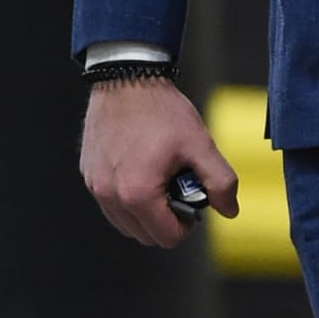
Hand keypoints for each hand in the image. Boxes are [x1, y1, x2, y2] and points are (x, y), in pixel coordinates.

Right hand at [79, 78, 238, 248]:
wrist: (125, 79)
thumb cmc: (162, 111)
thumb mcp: (200, 145)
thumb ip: (220, 182)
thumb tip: (230, 211)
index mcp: (138, 193)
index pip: (167, 238)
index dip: (187, 224)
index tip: (191, 200)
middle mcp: (110, 196)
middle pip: (145, 236)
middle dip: (166, 220)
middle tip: (177, 188)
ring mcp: (95, 186)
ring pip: (125, 224)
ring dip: (146, 213)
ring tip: (159, 180)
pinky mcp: (88, 174)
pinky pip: (110, 204)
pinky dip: (127, 199)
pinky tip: (141, 170)